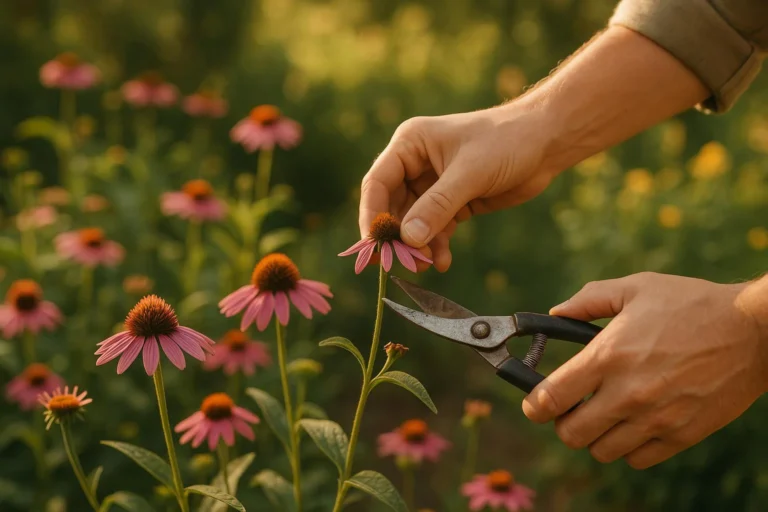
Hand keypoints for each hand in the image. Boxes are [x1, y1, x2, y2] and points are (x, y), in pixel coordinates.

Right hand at [358, 103, 554, 270]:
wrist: (546, 142)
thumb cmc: (506, 142)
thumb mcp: (469, 174)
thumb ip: (437, 207)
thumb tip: (408, 240)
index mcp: (409, 145)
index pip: (378, 183)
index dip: (372, 216)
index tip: (374, 246)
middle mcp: (415, 164)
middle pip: (392, 207)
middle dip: (397, 237)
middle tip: (400, 264)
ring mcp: (433, 185)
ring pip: (413, 223)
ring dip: (418, 246)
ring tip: (427, 265)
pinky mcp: (453, 202)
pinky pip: (435, 229)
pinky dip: (437, 246)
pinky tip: (443, 262)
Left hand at [522, 272, 767, 468]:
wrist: (752, 330)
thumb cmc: (691, 304)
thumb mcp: (635, 287)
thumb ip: (588, 300)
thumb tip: (555, 313)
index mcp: (608, 356)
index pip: (551, 397)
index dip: (534, 405)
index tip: (535, 404)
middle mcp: (627, 393)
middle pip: (570, 434)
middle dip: (563, 422)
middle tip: (572, 408)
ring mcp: (656, 418)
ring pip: (602, 451)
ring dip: (596, 436)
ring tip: (605, 414)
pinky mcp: (682, 435)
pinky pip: (638, 459)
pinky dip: (628, 447)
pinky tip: (634, 423)